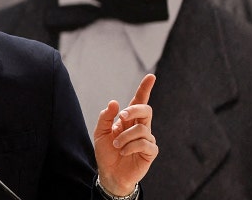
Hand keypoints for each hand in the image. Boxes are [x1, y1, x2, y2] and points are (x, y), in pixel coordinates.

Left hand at [93, 74, 158, 195]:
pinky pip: (144, 143)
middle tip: (121, 117)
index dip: (145, 88)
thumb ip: (106, 117)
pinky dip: (130, 147)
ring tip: (116, 146)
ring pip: (141, 129)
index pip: (139, 101)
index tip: (151, 76)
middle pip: (146, 109)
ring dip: (124, 137)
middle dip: (133, 110)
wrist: (109, 174)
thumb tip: (115, 102)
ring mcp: (147, 139)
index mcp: (129, 120)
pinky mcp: (150, 152)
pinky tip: (123, 152)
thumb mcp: (100, 132)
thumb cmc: (106, 153)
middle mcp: (140, 127)